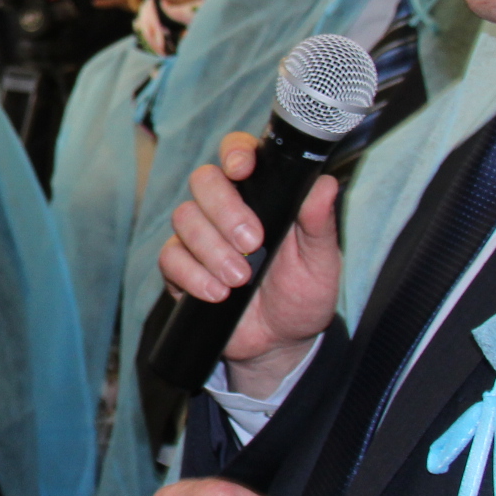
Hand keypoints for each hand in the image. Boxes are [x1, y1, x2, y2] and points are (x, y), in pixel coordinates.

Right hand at [160, 131, 344, 396]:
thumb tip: (324, 185)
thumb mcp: (321, 261)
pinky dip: (194, 276)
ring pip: (184, 218)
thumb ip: (319, 224)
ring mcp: (199, 236)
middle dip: (225, 210)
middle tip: (252, 243)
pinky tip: (218, 294)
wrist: (279, 342)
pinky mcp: (180, 267)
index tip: (242, 169)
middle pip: (203, 180)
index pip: (238, 154)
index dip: (234, 153)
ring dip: (213, 250)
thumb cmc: (302, 294)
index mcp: (261, 195)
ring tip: (241, 279)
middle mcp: (225, 208)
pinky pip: (170, 258)